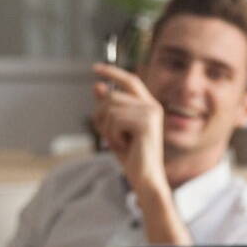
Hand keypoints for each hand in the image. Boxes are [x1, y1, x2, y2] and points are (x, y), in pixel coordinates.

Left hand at [92, 63, 166, 189]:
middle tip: (110, 136)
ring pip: (110, 109)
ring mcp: (150, 113)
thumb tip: (97, 86)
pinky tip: (124, 146)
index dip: (112, 72)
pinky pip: (114, 121)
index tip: (95, 68)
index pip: (129, 81)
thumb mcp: (114, 129)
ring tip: (120, 142)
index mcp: (148, 105)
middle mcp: (152, 106)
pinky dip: (112, 136)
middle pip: (111, 96)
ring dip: (107, 129)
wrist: (146, 178)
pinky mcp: (146, 123)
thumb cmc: (132, 156)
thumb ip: (107, 109)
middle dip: (101, 116)